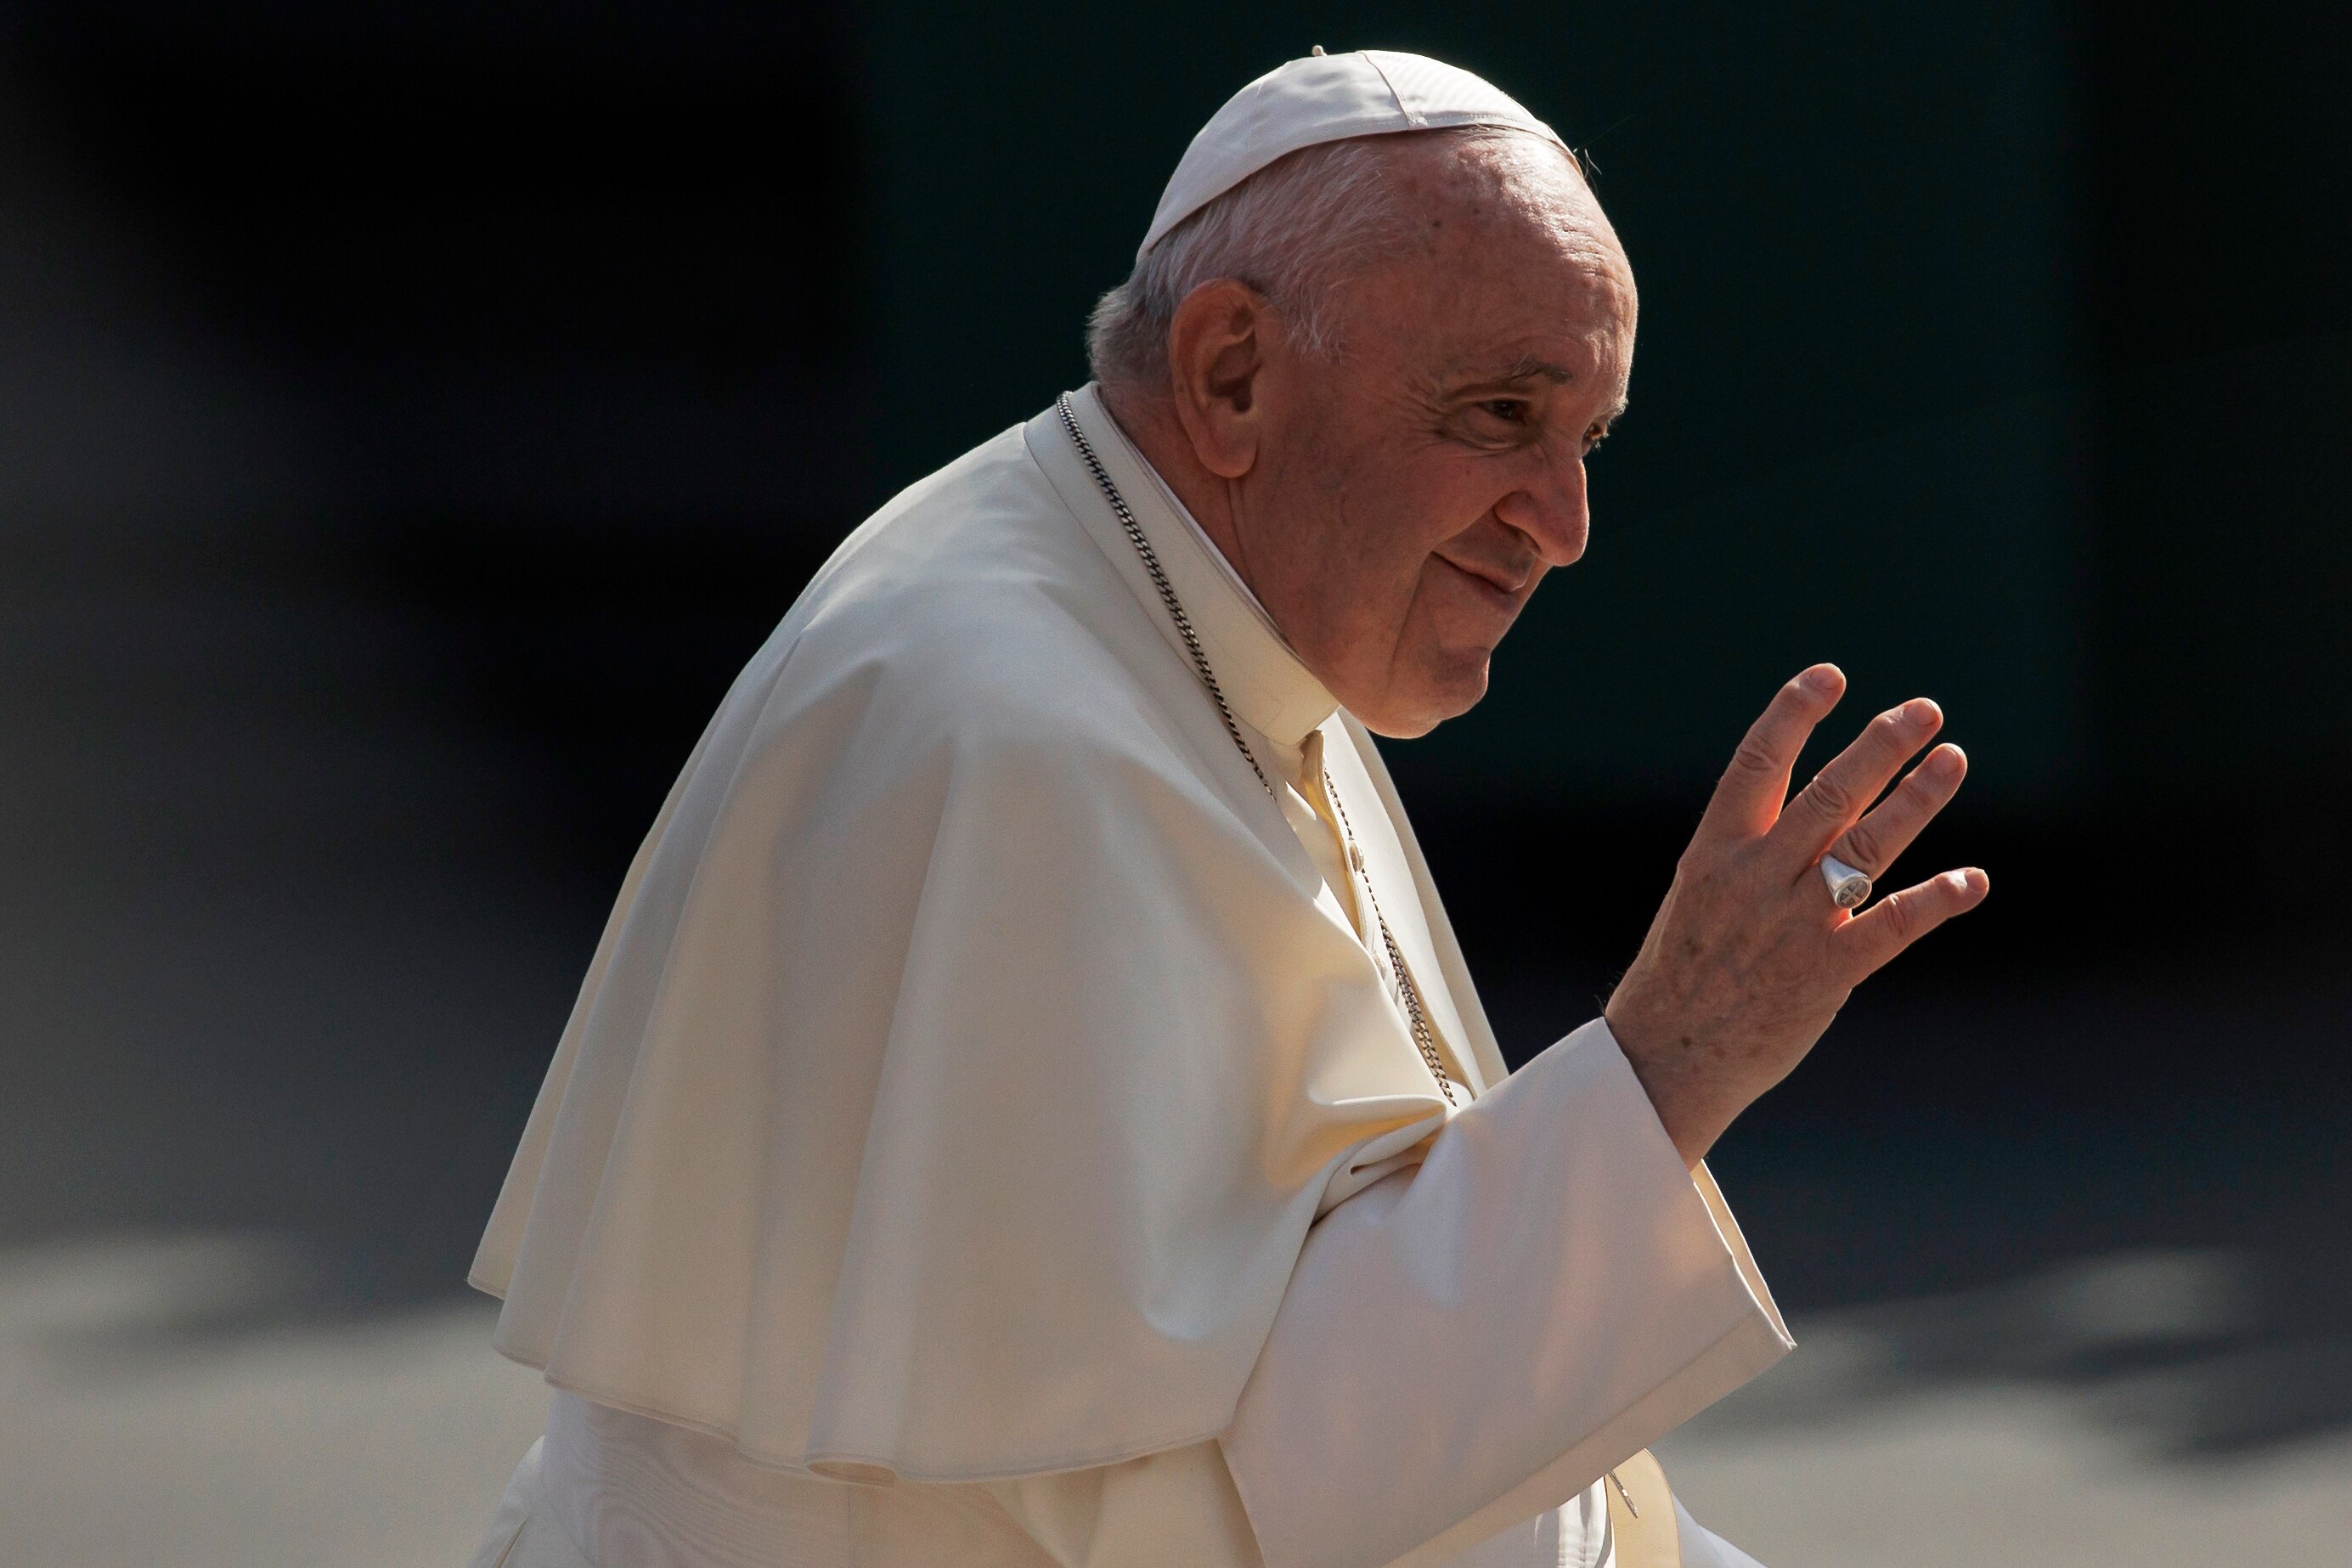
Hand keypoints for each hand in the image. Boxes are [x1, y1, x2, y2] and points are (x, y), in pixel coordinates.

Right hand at [1604, 665, 1988, 1164]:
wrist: (1667, 1058)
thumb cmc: (1684, 972)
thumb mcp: (1700, 894)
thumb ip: (1752, 850)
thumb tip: (1819, 801)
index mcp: (1714, 852)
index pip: (1756, 764)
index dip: (1794, 716)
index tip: (1830, 676)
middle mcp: (1754, 879)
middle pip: (1828, 795)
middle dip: (1880, 746)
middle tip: (1924, 710)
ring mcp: (1792, 925)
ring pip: (1866, 847)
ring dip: (1917, 801)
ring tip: (1953, 759)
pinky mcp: (1826, 973)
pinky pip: (1892, 927)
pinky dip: (1935, 900)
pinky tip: (1971, 881)